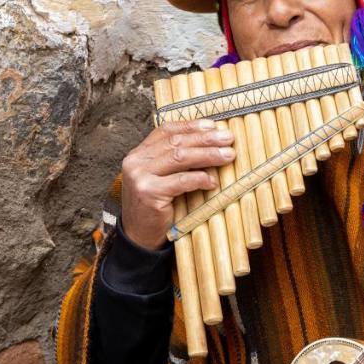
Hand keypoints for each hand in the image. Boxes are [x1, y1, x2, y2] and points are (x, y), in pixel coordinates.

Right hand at [119, 119, 234, 250]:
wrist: (140, 237)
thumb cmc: (157, 207)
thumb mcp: (162, 178)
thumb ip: (175, 161)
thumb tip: (211, 142)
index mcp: (139, 153)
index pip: (166, 131)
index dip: (191, 126)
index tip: (213, 125)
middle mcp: (135, 161)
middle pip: (176, 142)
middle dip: (205, 139)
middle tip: (228, 139)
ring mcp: (140, 177)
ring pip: (179, 157)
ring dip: (208, 155)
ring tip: (228, 156)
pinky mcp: (149, 193)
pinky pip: (181, 181)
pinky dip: (200, 179)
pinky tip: (213, 181)